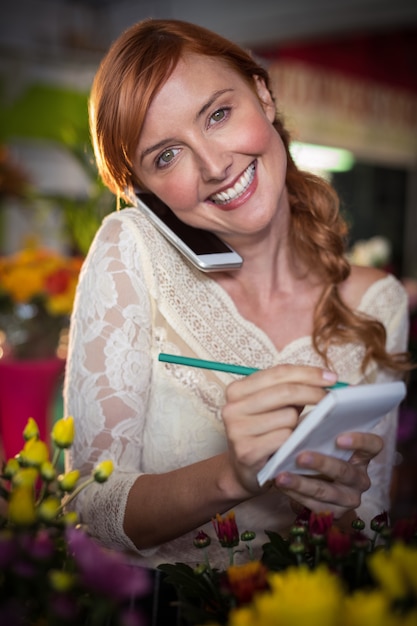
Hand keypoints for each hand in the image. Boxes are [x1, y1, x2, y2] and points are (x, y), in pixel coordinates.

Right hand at [221, 364, 338, 493]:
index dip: (308, 373)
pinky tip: (288, 446)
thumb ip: (290, 389)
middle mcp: (232, 407)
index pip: (279, 372)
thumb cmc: (263, 433)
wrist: (242, 470)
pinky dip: (292, 441)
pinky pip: (285, 438)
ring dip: (298, 424)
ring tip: (292, 432)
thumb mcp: (271, 406)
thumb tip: (324, 380)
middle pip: (285, 392)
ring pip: (288, 416)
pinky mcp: (247, 452)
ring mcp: (237, 430)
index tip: (331, 378)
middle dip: (313, 393)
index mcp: (237, 390)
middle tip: (330, 399)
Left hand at [274, 431, 383, 518]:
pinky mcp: (335, 513)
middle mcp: (360, 479)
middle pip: (345, 472)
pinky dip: (295, 494)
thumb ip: (316, 428)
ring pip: (327, 492)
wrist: (310, 480)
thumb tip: (298, 419)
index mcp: (362, 456)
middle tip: (301, 457)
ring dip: (302, 483)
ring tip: (282, 476)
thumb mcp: (318, 436)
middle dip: (322, 464)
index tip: (339, 438)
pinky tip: (280, 486)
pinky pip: (314, 505)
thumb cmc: (315, 448)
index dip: (360, 441)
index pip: (373, 445)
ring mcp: (349, 499)